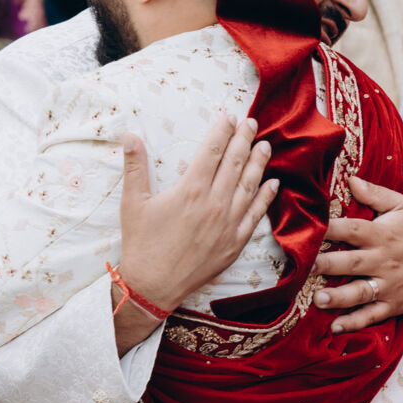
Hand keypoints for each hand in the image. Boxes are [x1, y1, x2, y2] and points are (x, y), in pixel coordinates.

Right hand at [117, 114, 277, 315]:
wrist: (153, 286)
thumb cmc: (141, 243)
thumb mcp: (132, 202)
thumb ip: (134, 167)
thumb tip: (129, 135)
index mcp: (190, 190)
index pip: (212, 151)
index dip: (222, 131)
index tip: (229, 116)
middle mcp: (214, 203)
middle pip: (234, 163)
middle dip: (244, 139)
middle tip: (252, 122)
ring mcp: (228, 224)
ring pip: (249, 185)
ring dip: (258, 162)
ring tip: (265, 145)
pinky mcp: (235, 243)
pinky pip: (255, 215)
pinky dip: (265, 198)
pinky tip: (272, 184)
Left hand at [312, 177, 402, 332]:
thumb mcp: (400, 207)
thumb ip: (375, 194)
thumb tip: (350, 179)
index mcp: (382, 234)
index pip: (354, 229)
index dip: (331, 229)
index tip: (308, 229)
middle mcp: (384, 260)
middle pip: (353, 263)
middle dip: (328, 265)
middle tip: (304, 267)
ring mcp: (388, 285)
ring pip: (361, 292)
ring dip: (339, 297)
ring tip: (318, 299)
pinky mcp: (392, 305)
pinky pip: (372, 315)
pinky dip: (354, 323)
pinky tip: (335, 327)